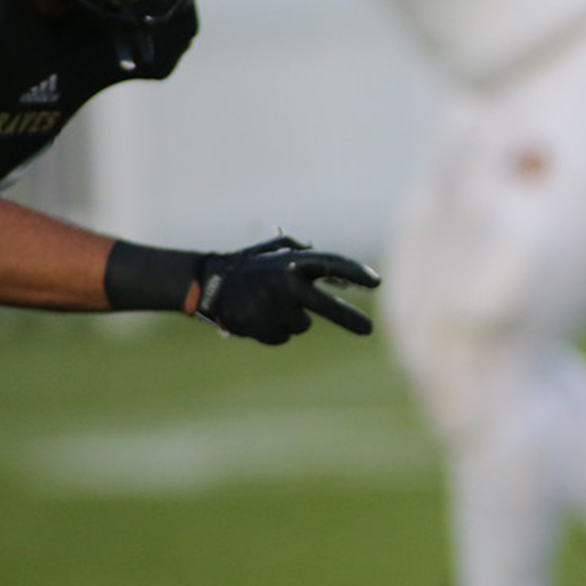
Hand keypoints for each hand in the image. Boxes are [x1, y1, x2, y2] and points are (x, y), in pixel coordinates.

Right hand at [195, 235, 380, 344]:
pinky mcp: (263, 330)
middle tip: (370, 330)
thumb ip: (306, 254)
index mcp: (292, 263)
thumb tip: (338, 276)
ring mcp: (274, 310)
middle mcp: (286, 286)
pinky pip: (283, 336)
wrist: (210, 285)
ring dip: (292, 318)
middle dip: (350, 319)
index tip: (376, 282)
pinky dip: (275, 329)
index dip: (355, 273)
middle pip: (328, 308)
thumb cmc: (250, 265)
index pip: (332, 265)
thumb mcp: (276, 250)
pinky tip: (258, 316)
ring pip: (302, 325)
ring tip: (268, 304)